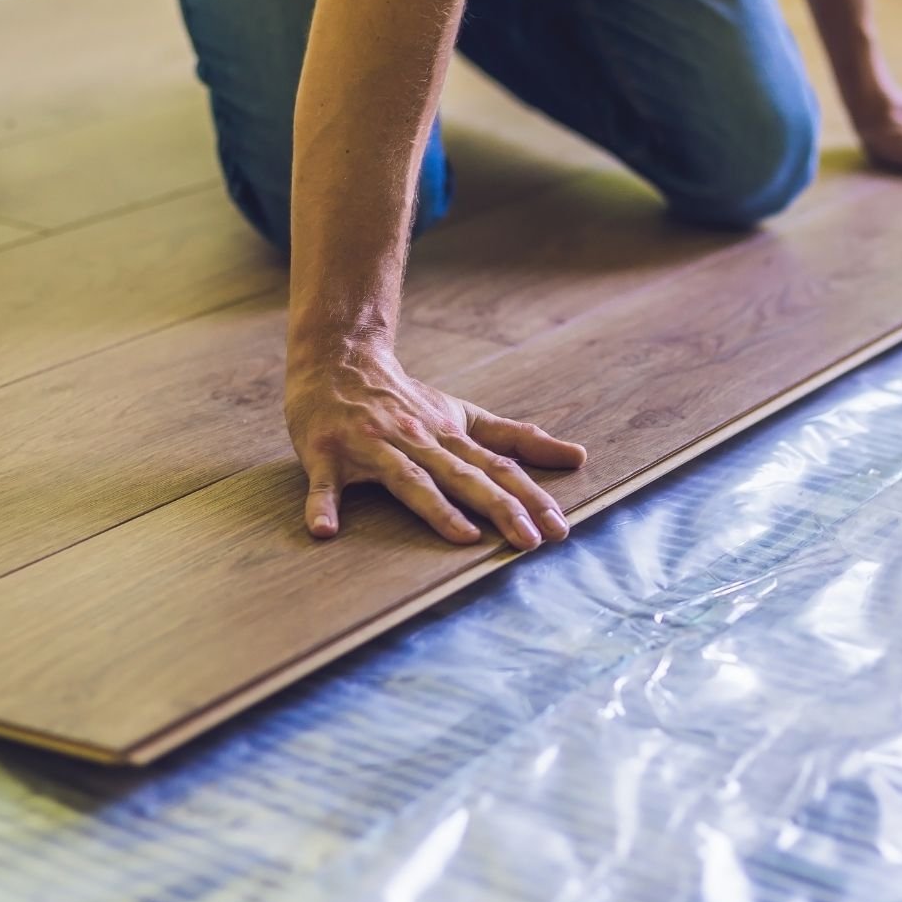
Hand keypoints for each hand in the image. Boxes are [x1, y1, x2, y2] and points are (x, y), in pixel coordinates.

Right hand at [285, 345, 586, 548]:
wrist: (338, 360)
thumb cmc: (405, 399)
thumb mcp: (463, 415)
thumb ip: (516, 439)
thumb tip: (577, 457)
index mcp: (448, 437)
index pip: (497, 468)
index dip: (529, 497)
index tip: (558, 528)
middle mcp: (416, 440)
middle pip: (463, 476)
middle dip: (499, 507)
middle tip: (530, 541)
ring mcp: (372, 446)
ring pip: (408, 479)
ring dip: (435, 509)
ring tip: (464, 537)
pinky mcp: (326, 452)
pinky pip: (326, 484)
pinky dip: (323, 505)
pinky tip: (324, 531)